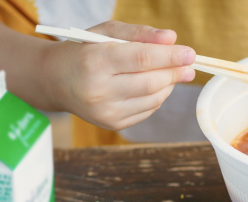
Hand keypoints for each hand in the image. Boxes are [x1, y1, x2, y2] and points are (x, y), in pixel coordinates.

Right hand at [43, 21, 195, 130]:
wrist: (56, 80)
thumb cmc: (85, 51)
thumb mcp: (106, 32)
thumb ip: (139, 33)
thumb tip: (172, 39)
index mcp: (95, 61)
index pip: (142, 59)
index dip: (171, 57)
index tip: (190, 53)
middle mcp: (98, 90)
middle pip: (151, 82)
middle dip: (175, 72)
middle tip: (189, 65)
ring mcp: (105, 111)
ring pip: (153, 98)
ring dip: (169, 85)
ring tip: (170, 72)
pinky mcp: (112, 124)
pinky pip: (147, 110)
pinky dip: (157, 96)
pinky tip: (153, 85)